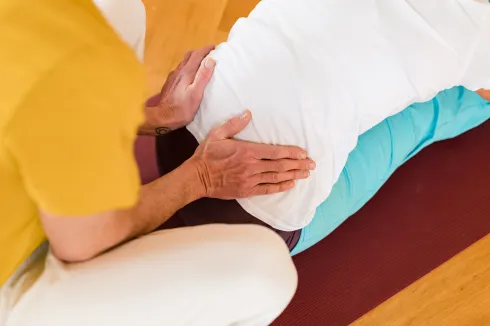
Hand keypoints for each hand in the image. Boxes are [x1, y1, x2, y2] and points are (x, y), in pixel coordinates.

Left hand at [140, 44, 215, 134]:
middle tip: (209, 53)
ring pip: (183, 62)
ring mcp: (172, 77)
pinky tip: (190, 74)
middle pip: (189, 56)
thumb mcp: (196, 94)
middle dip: (199, 52)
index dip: (206, 50)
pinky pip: (180, 69)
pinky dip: (188, 66)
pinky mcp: (170, 83)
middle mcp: (178, 72)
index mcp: (186, 73)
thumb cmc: (182, 109)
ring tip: (202, 62)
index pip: (196, 55)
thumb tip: (210, 60)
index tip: (214, 47)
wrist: (162, 117)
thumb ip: (203, 76)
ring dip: (193, 59)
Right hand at [190, 110, 315, 198]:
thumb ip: (234, 124)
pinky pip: (267, 189)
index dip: (291, 153)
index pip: (275, 152)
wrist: (197, 177)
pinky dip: (280, 187)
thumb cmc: (207, 155)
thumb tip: (248, 113)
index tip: (303, 153)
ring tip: (306, 174)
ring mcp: (250, 180)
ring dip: (293, 175)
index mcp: (247, 151)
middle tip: (312, 165)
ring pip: (276, 177)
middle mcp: (251, 166)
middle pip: (280, 166)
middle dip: (298, 165)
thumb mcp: (217, 134)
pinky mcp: (246, 190)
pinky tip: (290, 184)